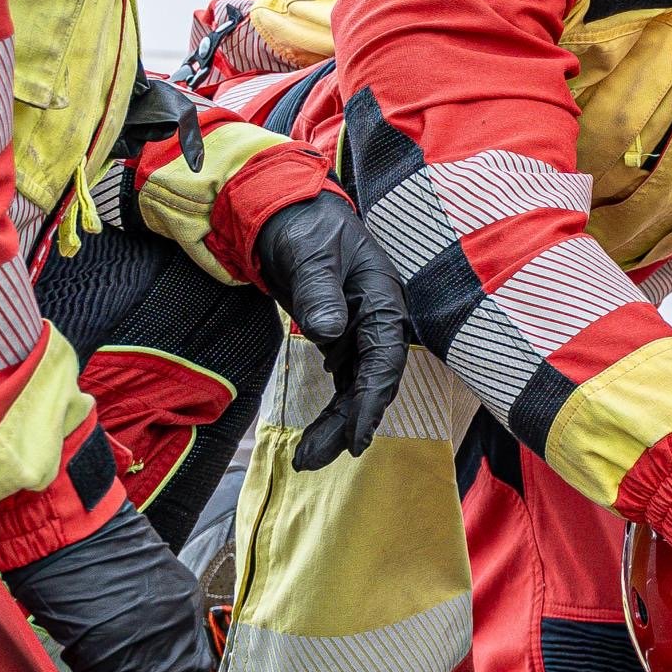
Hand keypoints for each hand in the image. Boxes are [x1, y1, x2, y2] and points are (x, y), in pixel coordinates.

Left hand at [252, 192, 421, 468]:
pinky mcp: (339, 339)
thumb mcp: (310, 254)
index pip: (385, 360)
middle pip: (371, 383)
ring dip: (335, 423)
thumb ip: (320, 291)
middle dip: (347, 423)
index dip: (372, 401)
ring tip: (306, 458)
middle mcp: (376, 321)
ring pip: (354, 389)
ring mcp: (358, 333)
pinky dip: (329, 409)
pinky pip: (340, 383)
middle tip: (315, 458)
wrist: (286, 213)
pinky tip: (313, 434)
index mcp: (382, 300)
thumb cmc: (305, 226)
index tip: (356, 437)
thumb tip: (328, 331)